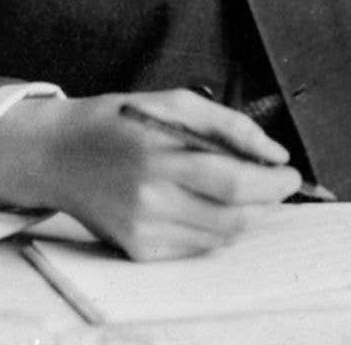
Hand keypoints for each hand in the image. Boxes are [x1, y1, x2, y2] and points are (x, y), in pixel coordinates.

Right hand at [0, 88, 301, 259]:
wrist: (60, 154)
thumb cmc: (122, 120)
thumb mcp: (175, 101)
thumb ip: (230, 125)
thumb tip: (274, 155)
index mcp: (160, 155)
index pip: (234, 184)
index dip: (272, 184)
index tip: (291, 175)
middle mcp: (150, 199)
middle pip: (232, 217)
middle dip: (265, 202)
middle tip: (274, 184)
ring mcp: (142, 230)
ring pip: (219, 237)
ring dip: (241, 215)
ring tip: (235, 188)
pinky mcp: (137, 250)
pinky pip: (194, 247)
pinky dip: (211, 228)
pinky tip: (201, 202)